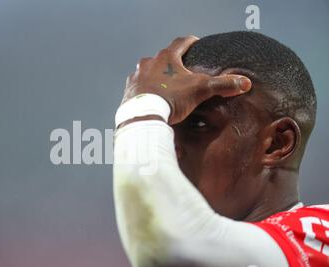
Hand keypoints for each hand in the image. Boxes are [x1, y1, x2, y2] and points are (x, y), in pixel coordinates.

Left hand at [121, 36, 251, 124]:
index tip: (195, 43)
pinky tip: (151, 98)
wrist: (143, 116)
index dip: (190, 42)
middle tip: (181, 70)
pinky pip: (139, 87)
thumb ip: (222, 85)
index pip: (181, 42)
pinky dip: (146, 90)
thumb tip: (244, 82)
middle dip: (172, 63)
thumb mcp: (200, 90)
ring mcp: (136, 76)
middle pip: (163, 57)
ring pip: (148, 71)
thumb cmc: (170, 99)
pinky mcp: (129, 91)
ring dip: (157, 76)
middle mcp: (148, 63)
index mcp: (166, 57)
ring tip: (166, 86)